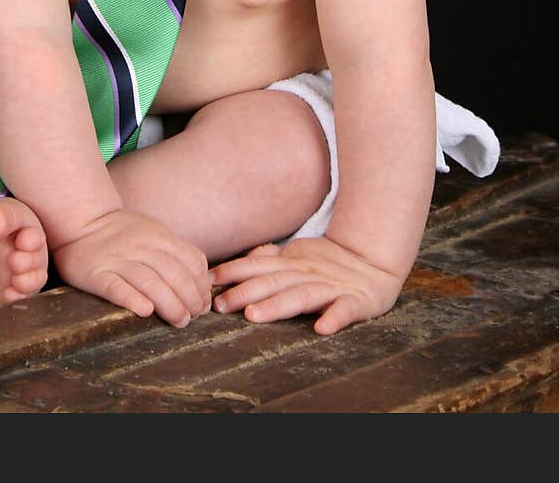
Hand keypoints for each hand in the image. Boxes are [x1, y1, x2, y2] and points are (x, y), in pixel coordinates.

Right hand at [52, 209, 211, 326]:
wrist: (81, 220)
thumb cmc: (122, 233)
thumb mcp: (153, 231)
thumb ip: (174, 251)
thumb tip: (202, 283)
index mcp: (158, 235)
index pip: (191, 260)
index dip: (202, 286)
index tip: (203, 304)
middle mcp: (140, 246)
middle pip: (174, 274)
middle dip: (190, 300)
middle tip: (192, 318)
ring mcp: (117, 259)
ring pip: (150, 282)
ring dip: (170, 305)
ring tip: (179, 321)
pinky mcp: (96, 274)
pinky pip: (116, 287)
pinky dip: (132, 299)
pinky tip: (145, 312)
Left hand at [209, 235, 404, 334]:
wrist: (374, 262)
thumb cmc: (329, 263)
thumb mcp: (298, 255)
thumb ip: (271, 258)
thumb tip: (242, 259)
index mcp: (292, 262)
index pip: (258, 265)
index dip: (233, 271)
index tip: (209, 281)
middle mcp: (307, 272)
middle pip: (272, 282)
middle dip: (244, 292)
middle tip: (220, 305)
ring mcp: (330, 287)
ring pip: (300, 296)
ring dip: (277, 305)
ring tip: (255, 316)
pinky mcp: (355, 301)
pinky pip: (344, 311)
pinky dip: (334, 318)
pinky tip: (321, 329)